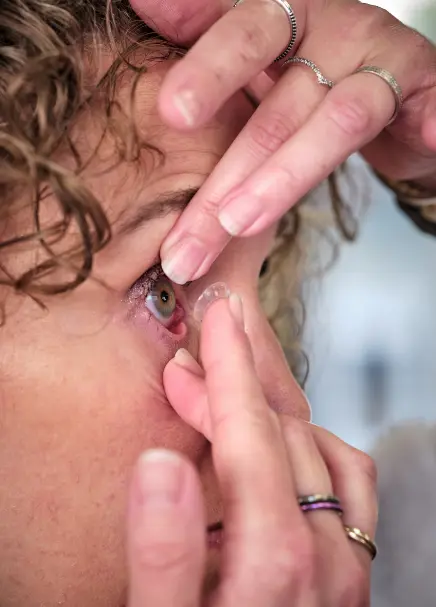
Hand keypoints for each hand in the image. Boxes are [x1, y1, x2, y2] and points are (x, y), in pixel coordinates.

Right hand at [127, 294, 376, 605]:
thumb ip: (162, 551)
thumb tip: (161, 464)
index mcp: (275, 558)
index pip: (251, 432)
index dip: (229, 366)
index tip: (219, 318)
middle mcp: (327, 556)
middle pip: (283, 433)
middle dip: (232, 388)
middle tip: (185, 371)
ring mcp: (347, 565)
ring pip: (324, 449)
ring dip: (272, 414)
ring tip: (227, 398)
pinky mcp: (350, 574)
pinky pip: (348, 484)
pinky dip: (312, 447)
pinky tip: (279, 450)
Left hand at [130, 0, 435, 283]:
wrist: (388, 86)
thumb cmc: (308, 79)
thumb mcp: (255, 66)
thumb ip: (207, 43)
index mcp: (281, 18)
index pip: (241, 37)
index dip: (208, 69)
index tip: (172, 109)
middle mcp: (329, 28)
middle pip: (276, 101)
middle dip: (231, 166)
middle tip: (198, 217)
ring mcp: (379, 57)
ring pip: (336, 120)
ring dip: (286, 175)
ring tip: (239, 225)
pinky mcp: (424, 87)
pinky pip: (432, 105)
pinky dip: (434, 121)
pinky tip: (431, 138)